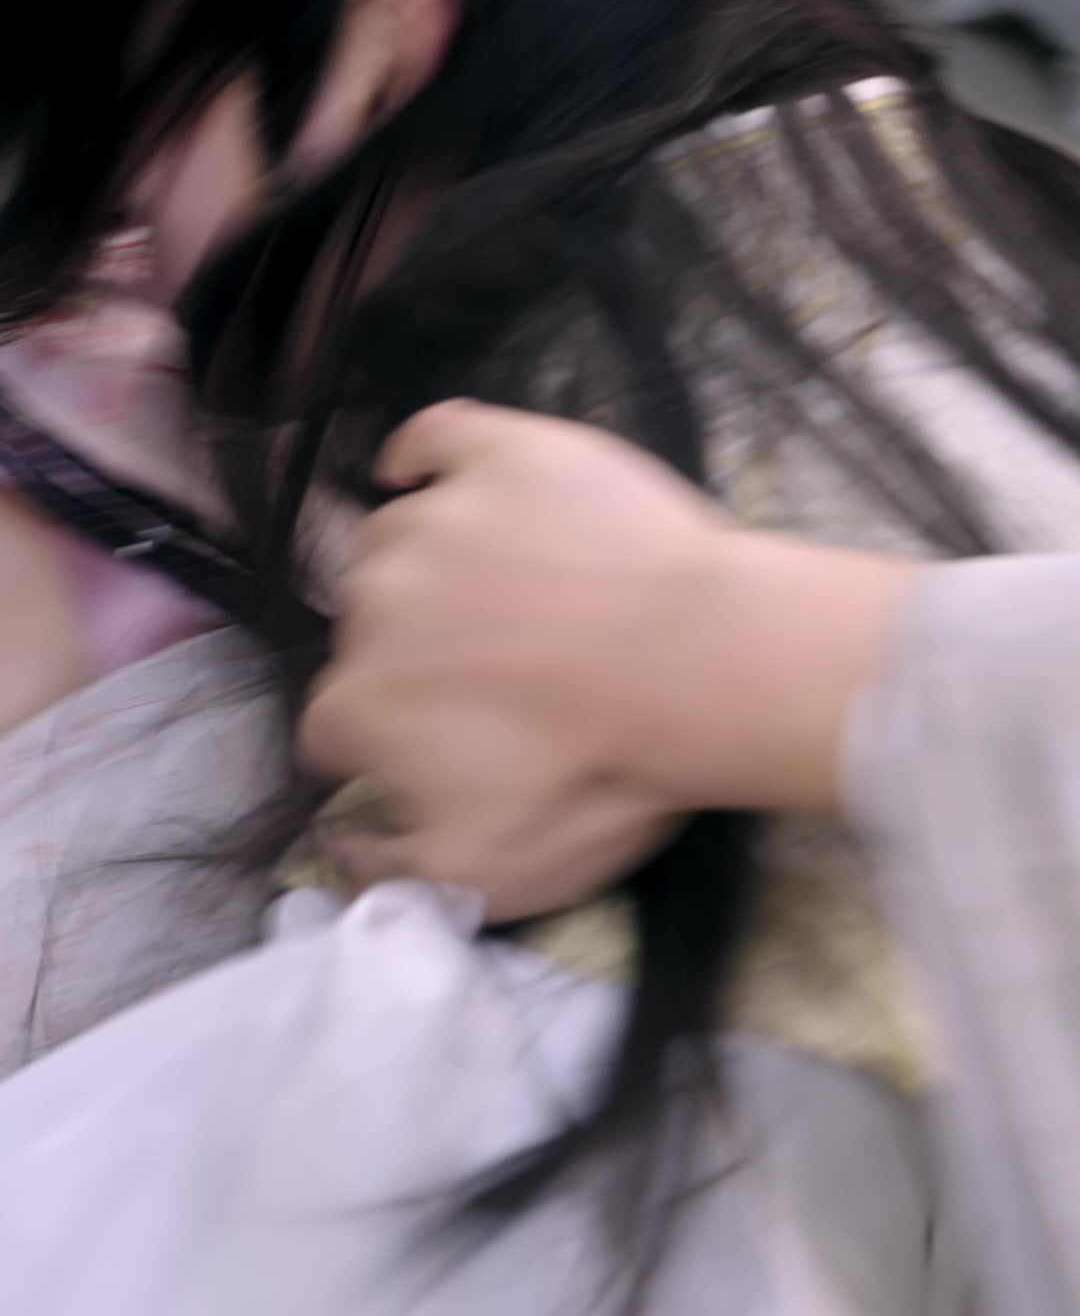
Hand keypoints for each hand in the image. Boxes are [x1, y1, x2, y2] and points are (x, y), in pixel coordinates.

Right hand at [299, 402, 920, 918]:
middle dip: (411, 656)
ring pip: (397, 540)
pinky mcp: (499, 455)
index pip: (334, 729)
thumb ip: (390, 875)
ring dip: (428, 569)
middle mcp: (372, 604)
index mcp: (362, 703)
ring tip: (500, 593)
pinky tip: (430, 472)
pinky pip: (434, 440)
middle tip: (493, 678)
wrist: (702, 666)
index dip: (381, 743)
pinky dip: (423, 456)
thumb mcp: (491, 875)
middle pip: (365, 632)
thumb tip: (338, 854)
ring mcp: (435, 519)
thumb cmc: (601, 775)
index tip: (433, 749)